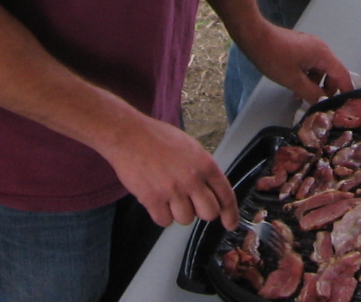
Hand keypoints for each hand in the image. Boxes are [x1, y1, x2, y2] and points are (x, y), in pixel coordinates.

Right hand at [100, 112, 237, 227]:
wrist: (130, 136)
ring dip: (178, 212)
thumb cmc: (159, 139)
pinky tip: (157, 200)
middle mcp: (192, 179)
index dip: (230, 213)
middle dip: (201, 212)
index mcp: (205, 164)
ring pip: (186, 219)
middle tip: (191, 204)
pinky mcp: (153, 200)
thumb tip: (211, 191)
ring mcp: (172, 191)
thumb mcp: (191, 148)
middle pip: (209, 213)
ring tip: (169, 196)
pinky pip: (164, 221)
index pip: (226, 194)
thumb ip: (203, 169)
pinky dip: (161, 215)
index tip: (230, 224)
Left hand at [240, 24, 353, 104]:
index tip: (347, 105)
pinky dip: (307, 76)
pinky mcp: (301, 47)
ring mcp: (310, 46)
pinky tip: (296, 86)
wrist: (255, 37)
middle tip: (317, 104)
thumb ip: (311, 93)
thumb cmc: (274, 58)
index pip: (342, 74)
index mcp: (322, 54)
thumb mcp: (293, 80)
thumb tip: (322, 101)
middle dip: (326, 89)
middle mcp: (320, 48)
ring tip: (301, 97)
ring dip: (314, 84)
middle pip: (332, 72)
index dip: (345, 90)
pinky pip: (310, 64)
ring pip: (319, 69)